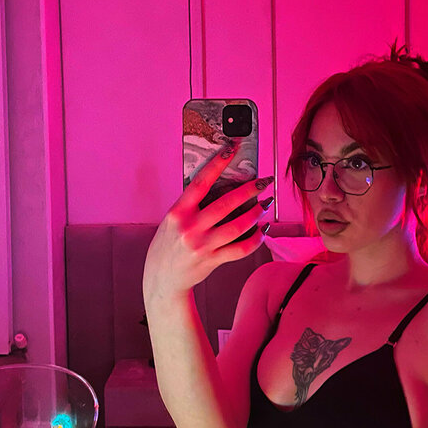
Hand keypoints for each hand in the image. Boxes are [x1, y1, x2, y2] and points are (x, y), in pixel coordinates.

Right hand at [143, 144, 273, 301]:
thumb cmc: (168, 245)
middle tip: (263, 181)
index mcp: (178, 212)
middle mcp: (190, 228)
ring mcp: (202, 245)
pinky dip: (256, 239)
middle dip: (250, 190)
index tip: (233, 148)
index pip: (201, 182)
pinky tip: (262, 230)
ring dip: (256, 213)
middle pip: (227, 203)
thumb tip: (220, 185)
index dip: (218, 163)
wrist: (162, 278)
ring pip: (238, 226)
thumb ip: (191, 206)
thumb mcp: (172, 220)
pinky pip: (241, 249)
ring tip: (265, 205)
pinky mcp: (213, 261)